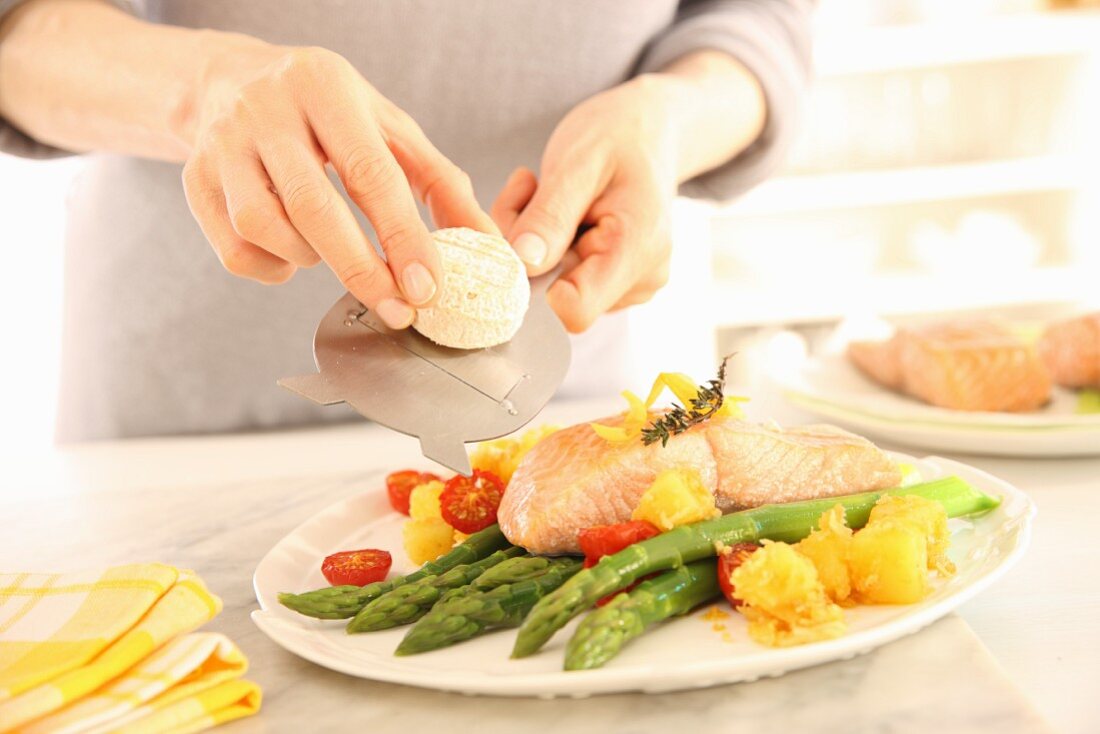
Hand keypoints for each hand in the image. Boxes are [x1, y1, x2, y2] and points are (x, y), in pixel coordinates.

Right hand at [183, 43, 495, 327]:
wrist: (230, 81)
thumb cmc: (326, 112)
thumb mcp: (388, 129)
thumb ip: (439, 183)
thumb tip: (488, 245)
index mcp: (326, 87)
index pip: (370, 172)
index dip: (401, 235)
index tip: (427, 286)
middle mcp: (267, 110)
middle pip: (313, 206)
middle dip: (361, 269)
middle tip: (398, 310)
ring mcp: (222, 144)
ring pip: (265, 227)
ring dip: (310, 258)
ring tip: (333, 252)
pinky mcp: (193, 179)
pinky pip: (233, 248)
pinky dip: (272, 267)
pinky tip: (294, 253)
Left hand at [492, 52, 764, 332]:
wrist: (650, 128)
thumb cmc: (617, 135)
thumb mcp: (578, 162)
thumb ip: (551, 216)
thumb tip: (523, 265)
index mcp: (637, 250)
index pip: (573, 310)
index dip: (533, 281)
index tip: (523, 226)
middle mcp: (639, 279)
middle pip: (554, 297)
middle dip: (527, 249)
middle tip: (531, 191)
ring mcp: (628, 285)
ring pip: (551, 288)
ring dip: (532, 243)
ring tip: (548, 194)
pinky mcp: (613, 283)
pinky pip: (560, 279)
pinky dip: (544, 247)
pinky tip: (558, 211)